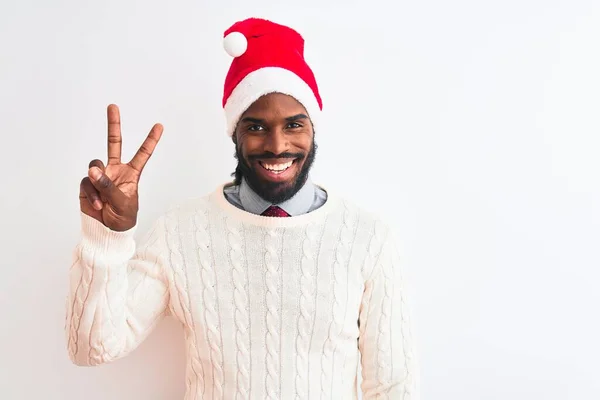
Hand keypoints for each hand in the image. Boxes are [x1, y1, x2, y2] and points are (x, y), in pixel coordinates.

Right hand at [79, 104, 162, 230]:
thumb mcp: (123, 203)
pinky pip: (87, 182)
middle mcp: (116, 171)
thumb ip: (109, 186)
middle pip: (113, 143)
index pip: (143, 154)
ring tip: (103, 200)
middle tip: (113, 106)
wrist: (106, 231)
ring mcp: (101, 176)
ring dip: (99, 183)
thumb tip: (93, 170)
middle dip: (113, 125)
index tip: (160, 125)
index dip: (151, 140)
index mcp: (131, 174)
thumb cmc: (122, 218)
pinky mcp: (88, 184)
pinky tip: (98, 204)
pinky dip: (92, 194)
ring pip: (95, 166)